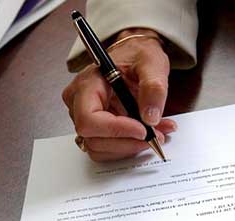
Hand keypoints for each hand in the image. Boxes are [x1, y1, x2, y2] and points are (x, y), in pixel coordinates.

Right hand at [62, 28, 175, 161]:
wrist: (135, 57)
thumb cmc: (137, 56)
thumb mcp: (152, 64)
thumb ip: (153, 89)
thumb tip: (151, 118)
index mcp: (87, 85)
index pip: (89, 119)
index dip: (116, 130)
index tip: (143, 130)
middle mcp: (79, 104)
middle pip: (94, 139)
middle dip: (127, 142)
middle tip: (155, 136)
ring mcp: (86, 119)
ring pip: (100, 149)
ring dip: (130, 147)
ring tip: (155, 134)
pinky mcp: (96, 130)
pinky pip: (107, 149)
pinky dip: (128, 147)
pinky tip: (146, 135)